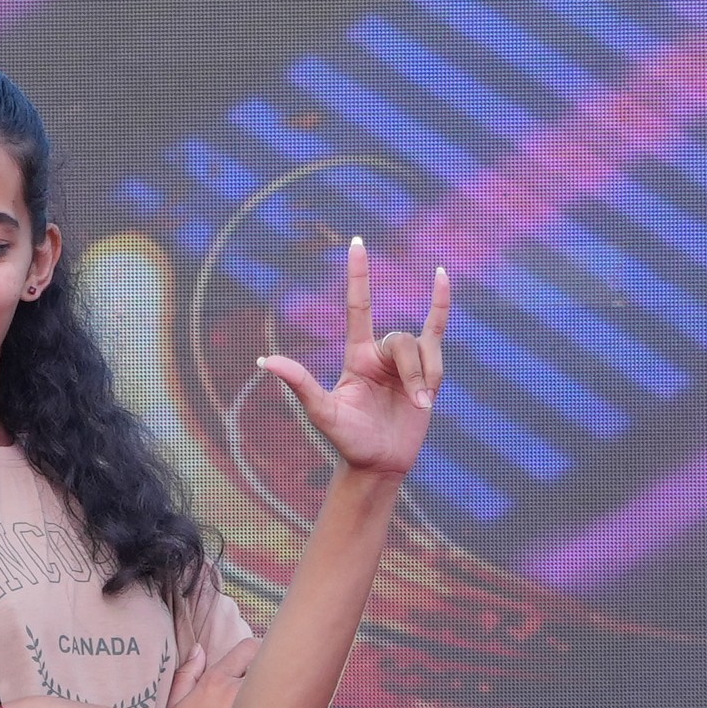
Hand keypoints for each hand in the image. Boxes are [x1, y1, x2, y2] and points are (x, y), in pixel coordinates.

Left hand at [253, 236, 450, 484]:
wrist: (379, 465)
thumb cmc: (347, 442)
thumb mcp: (322, 413)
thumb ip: (300, 384)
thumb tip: (266, 360)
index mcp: (356, 356)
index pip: (358, 306)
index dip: (359, 274)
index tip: (357, 242)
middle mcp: (379, 354)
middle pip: (402, 340)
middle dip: (413, 369)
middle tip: (417, 403)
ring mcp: (405, 363)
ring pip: (425, 349)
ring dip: (428, 377)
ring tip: (423, 407)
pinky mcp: (428, 374)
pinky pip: (437, 334)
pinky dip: (439, 304)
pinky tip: (440, 275)